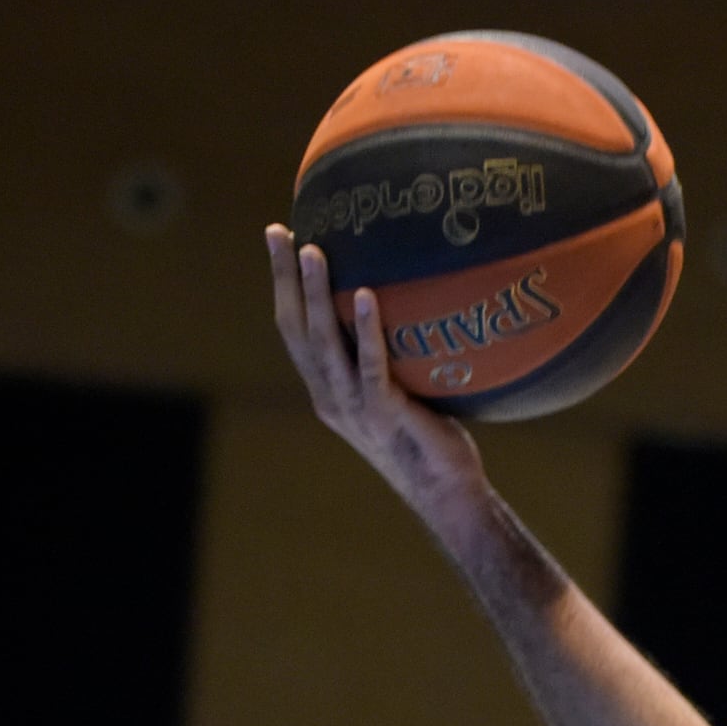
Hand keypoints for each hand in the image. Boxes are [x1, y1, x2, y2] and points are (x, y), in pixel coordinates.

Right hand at [263, 225, 484, 512]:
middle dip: (283, 278)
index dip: (282, 286)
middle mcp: (329, 397)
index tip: (279, 240)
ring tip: (313, 251)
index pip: (293, 331)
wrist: (448, 494)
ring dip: (318, 295)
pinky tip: (370, 295)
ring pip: (324, 343)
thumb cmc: (430, 438)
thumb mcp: (398, 390)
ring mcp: (353, 407)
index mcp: (326, 390)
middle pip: (296, 329)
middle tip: (278, 232)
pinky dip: (369, 329)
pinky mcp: (384, 413)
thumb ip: (386, 356)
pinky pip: (371, 366)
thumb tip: (405, 298)